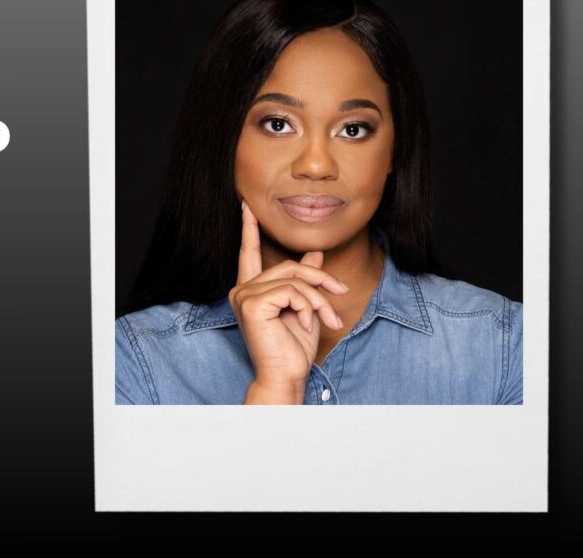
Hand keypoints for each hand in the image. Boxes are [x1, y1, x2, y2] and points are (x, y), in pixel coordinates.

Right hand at [232, 200, 349, 400]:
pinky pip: (292, 291)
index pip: (248, 253)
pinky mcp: (251, 304)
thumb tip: (314, 255)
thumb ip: (304, 281)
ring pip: (294, 280)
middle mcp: (241, 290)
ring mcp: (243, 296)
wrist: (286, 375)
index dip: (249, 228)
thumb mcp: (305, 308)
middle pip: (288, 267)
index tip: (247, 205)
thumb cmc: (292, 348)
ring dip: (319, 298)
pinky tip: (307, 322)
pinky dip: (308, 306)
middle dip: (320, 280)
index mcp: (250, 290)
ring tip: (328, 319)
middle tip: (341, 292)